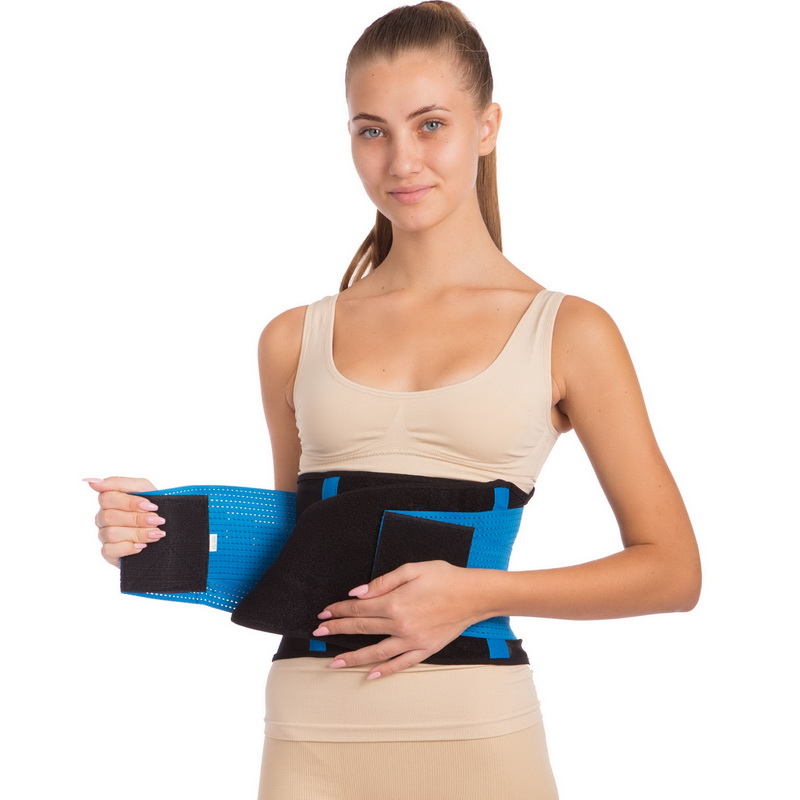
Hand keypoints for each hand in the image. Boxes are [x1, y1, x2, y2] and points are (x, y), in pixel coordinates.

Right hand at [85, 476, 160, 566]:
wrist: (170, 530)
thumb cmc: (154, 506)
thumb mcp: (145, 488)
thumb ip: (121, 482)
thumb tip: (92, 482)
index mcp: (110, 499)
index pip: (106, 497)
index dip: (130, 502)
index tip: (151, 505)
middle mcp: (104, 516)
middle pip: (109, 516)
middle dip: (138, 519)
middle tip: (157, 520)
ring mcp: (104, 535)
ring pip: (111, 533)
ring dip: (138, 533)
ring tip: (155, 533)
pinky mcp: (109, 552)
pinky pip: (109, 550)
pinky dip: (128, 547)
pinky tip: (141, 545)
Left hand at [312, 560, 483, 679]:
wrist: (474, 595)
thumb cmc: (445, 577)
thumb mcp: (413, 569)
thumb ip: (382, 582)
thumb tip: (357, 593)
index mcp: (395, 602)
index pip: (359, 608)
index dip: (339, 610)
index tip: (324, 613)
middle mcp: (400, 625)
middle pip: (362, 629)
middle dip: (337, 630)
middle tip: (318, 633)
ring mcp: (412, 641)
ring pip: (376, 652)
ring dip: (352, 658)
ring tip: (333, 663)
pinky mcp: (425, 649)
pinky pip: (401, 664)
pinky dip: (384, 671)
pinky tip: (370, 675)